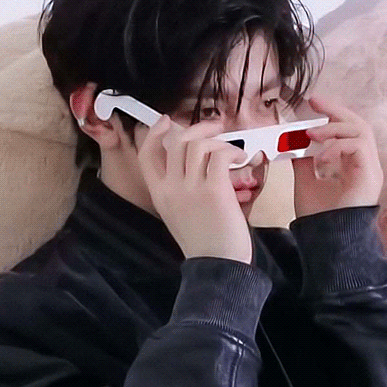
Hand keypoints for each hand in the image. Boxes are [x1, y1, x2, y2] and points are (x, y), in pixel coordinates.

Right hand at [137, 116, 252, 263]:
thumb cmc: (205, 242)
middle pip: (175, 142)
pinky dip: (231, 152)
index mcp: (159, 194)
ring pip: (197, 145)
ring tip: (232, 152)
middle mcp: (171, 188)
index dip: (155, 133)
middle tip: (214, 128)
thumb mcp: (179, 214)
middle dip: (196, 128)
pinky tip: (240, 160)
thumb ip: (180, 189)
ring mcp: (191, 188)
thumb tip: (194, 162)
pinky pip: (219, 155)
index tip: (167, 121)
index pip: (146, 155)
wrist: (217, 265)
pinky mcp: (214, 189)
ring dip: (218, 142)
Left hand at [291, 96, 383, 218]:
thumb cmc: (319, 218)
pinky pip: (358, 146)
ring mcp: (371, 170)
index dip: (332, 113)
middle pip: (359, 123)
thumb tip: (292, 141)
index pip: (349, 129)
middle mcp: (367, 164)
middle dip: (336, 110)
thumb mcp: (305, 182)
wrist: (327, 242)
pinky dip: (337, 146)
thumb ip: (303, 161)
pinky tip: (320, 158)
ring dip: (334, 128)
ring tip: (311, 135)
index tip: (312, 103)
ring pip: (361, 131)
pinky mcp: (371, 176)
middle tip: (314, 103)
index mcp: (354, 164)